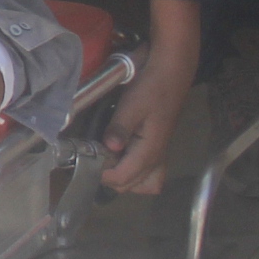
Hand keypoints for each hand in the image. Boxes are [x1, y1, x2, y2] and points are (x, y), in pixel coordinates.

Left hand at [102, 4, 200, 193]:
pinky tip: (121, 156)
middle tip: (94, 156)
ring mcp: (159, 154)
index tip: (87, 158)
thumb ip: (120, 128)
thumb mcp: (132, 104)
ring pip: (142, 183)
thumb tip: (109, 148)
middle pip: (130, 185)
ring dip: (123, 179)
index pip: (122, 179)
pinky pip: (148, 173)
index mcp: (149, 151)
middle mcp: (156, 158)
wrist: (172, 72)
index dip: (101, 173)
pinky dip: (135, 172)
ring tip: (107, 160)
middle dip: (109, 177)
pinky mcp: (158, 146)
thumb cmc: (152, 87)